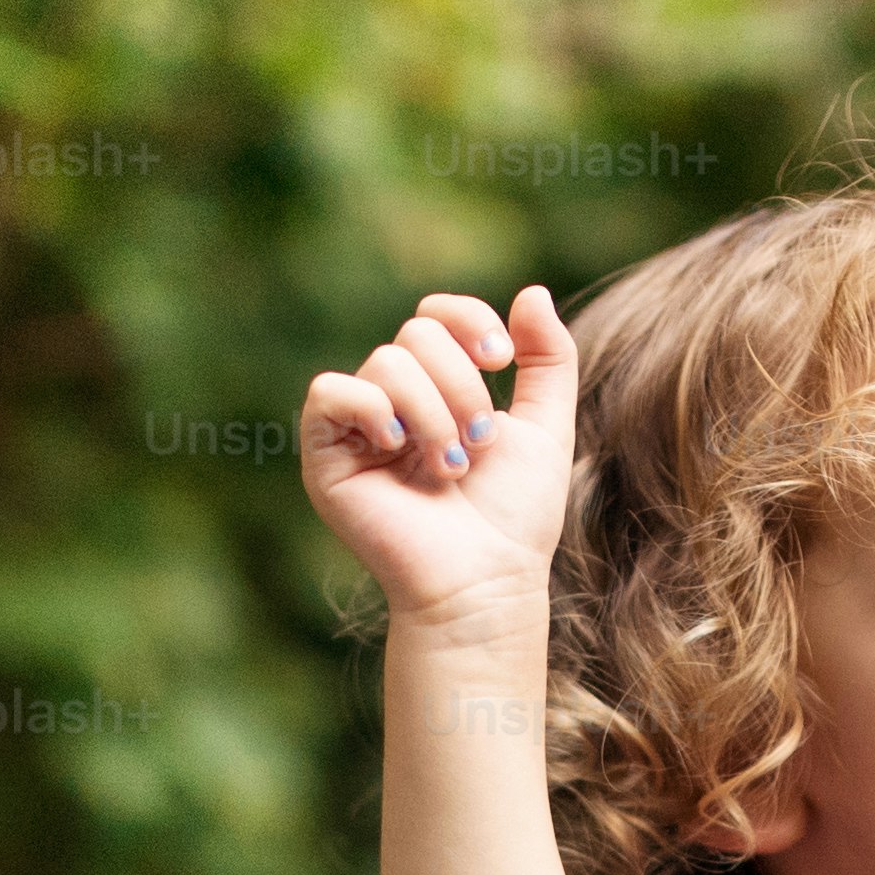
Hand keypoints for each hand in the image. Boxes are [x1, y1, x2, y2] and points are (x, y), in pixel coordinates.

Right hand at [300, 284, 579, 638]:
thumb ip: (548, 358)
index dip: (468, 320)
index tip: (501, 359)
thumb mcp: (548, 427)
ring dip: (432, 412)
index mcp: (437, 390)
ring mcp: (358, 430)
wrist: (485, 583)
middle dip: (460, 385)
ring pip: (385, 363)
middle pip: (414, 334)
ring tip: (449, 468)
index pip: (436, 315)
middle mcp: (393, 403)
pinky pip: (330, 393)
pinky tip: (398, 448)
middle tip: (477, 444)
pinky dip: (372, 410)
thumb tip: (531, 291)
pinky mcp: (326, 458)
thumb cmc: (515, 519)